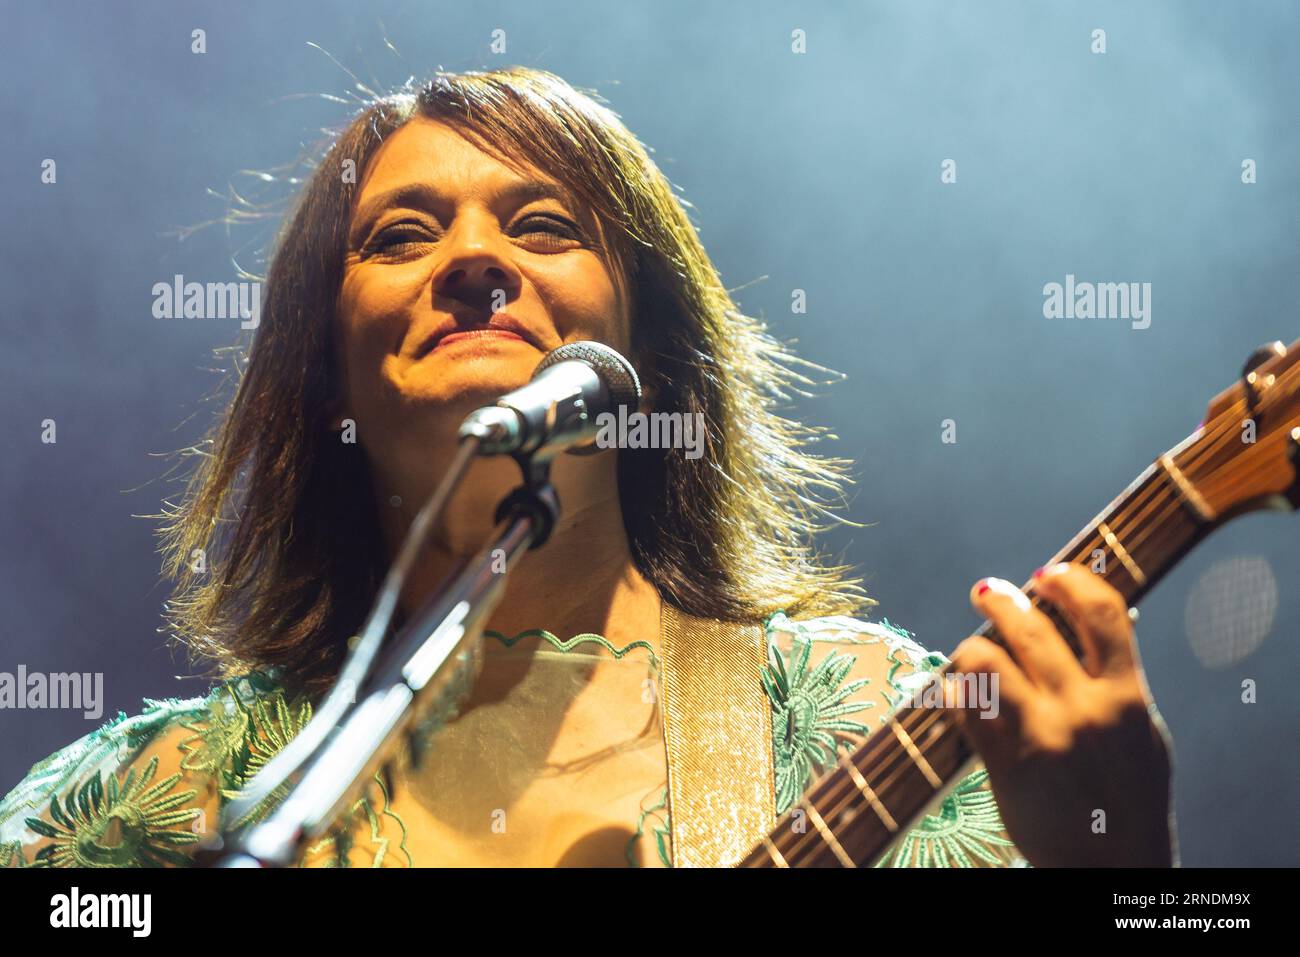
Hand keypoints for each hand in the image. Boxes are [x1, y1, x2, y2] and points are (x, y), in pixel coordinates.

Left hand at [949, 563, 1176, 866]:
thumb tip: (1104, 620)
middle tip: (986, 590)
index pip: (1102, 613)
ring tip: (969, 652)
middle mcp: (1084, 712)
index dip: (1071, 581)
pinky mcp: (1005, 766)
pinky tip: (953, 692)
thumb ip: (1120, 680)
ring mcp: (1042, 738)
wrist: (1112, 868)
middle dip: (1000, 600)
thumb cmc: (1128, 797)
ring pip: (986, 662)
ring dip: (971, 648)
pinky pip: (965, 711)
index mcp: (1126, 698)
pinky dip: (954, 694)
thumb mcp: (1142, 735)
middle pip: (1030, 628)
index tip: (1047, 574)